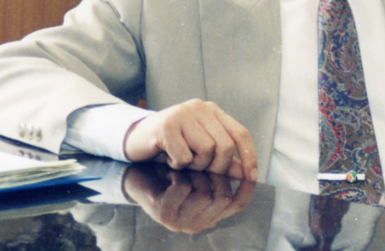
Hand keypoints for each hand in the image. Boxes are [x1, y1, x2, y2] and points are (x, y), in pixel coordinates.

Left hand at [122, 165, 255, 233]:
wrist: (137, 175)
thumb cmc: (170, 172)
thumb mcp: (198, 170)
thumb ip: (220, 170)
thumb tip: (244, 166)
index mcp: (210, 214)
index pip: (238, 204)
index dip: (246, 186)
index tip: (247, 167)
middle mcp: (198, 223)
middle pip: (223, 196)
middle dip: (214, 172)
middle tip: (199, 161)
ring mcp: (181, 222)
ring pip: (204, 194)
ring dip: (195, 173)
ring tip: (183, 167)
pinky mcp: (165, 215)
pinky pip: (183, 190)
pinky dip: (179, 176)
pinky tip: (171, 173)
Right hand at [123, 99, 258, 180]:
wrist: (135, 139)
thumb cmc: (171, 146)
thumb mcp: (200, 152)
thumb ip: (222, 159)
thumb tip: (245, 172)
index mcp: (212, 111)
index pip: (240, 133)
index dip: (249, 156)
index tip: (250, 177)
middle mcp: (200, 107)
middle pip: (225, 146)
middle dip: (216, 167)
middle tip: (199, 169)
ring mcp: (182, 113)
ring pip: (206, 151)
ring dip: (194, 165)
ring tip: (181, 160)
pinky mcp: (167, 125)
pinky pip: (184, 156)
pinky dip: (177, 164)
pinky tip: (168, 157)